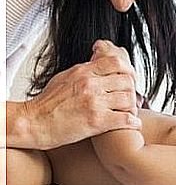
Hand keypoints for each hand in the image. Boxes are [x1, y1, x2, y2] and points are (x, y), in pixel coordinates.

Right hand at [17, 40, 140, 149]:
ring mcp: (94, 102)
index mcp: (84, 71)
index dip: (128, 70)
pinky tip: (132, 124)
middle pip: (126, 80)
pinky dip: (133, 122)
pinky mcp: (97, 121)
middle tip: (131, 99)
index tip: (130, 79)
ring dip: (133, 107)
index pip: (116, 62)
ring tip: (130, 112)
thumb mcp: (66, 77)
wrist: (33, 123)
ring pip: (129, 98)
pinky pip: (125, 119)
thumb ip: (85, 69)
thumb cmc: (47, 104)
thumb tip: (99, 59)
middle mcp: (91, 84)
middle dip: (132, 90)